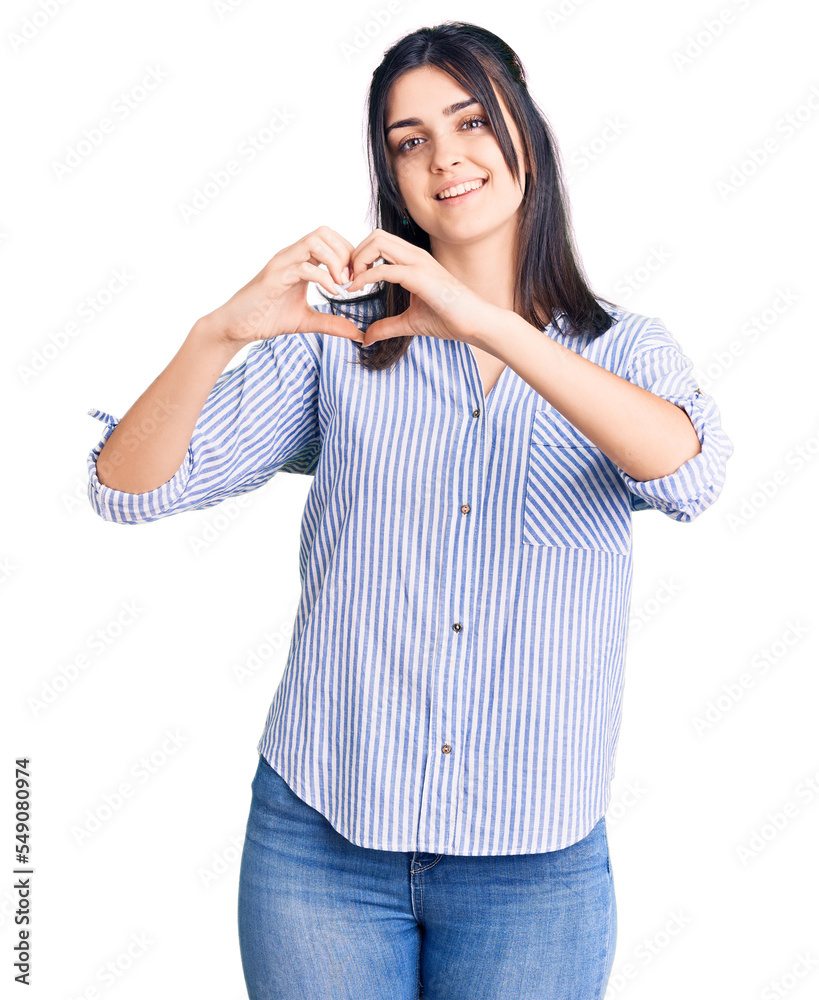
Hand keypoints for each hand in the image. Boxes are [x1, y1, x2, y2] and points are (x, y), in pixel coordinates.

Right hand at [199, 225, 363, 347]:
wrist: (237, 327)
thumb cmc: (267, 318)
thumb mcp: (307, 321)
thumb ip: (332, 323)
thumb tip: (357, 334)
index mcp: (299, 261)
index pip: (330, 239)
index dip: (349, 254)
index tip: (356, 279)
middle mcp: (290, 256)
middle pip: (325, 232)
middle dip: (345, 253)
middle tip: (352, 280)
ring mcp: (281, 264)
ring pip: (314, 241)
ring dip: (336, 261)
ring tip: (342, 284)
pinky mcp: (273, 278)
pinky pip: (303, 267)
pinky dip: (323, 277)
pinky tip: (332, 293)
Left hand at [344, 229, 496, 347]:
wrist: (475, 324)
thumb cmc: (450, 319)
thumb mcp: (410, 323)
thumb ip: (387, 326)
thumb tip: (366, 337)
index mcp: (413, 261)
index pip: (379, 242)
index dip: (359, 258)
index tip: (350, 281)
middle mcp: (415, 256)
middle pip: (374, 235)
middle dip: (354, 254)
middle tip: (346, 279)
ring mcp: (418, 263)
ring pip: (377, 242)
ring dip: (357, 260)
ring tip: (350, 283)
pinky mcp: (420, 277)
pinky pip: (385, 268)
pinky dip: (365, 276)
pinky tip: (357, 289)